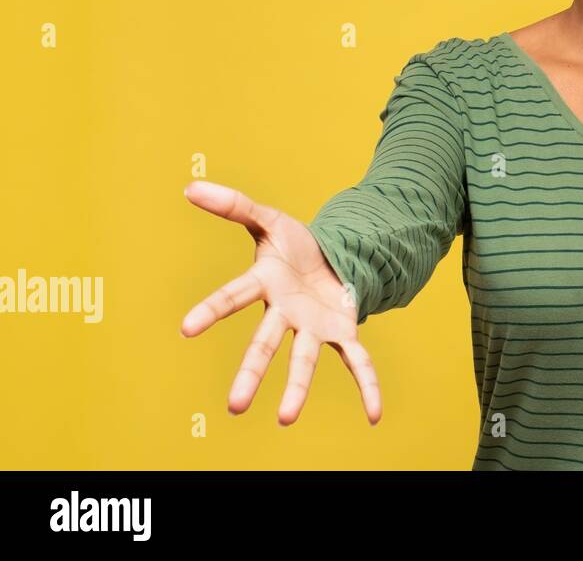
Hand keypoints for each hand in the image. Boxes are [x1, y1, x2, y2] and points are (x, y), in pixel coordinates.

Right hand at [180, 180, 381, 425]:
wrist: (332, 258)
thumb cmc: (294, 246)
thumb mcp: (269, 219)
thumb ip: (234, 205)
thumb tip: (190, 185)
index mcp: (264, 284)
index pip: (233, 297)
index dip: (211, 310)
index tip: (186, 328)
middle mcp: (285, 313)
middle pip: (265, 344)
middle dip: (251, 373)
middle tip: (235, 405)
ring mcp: (312, 327)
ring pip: (304, 359)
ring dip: (297, 388)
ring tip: (287, 419)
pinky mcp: (342, 332)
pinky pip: (358, 362)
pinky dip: (368, 387)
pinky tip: (375, 415)